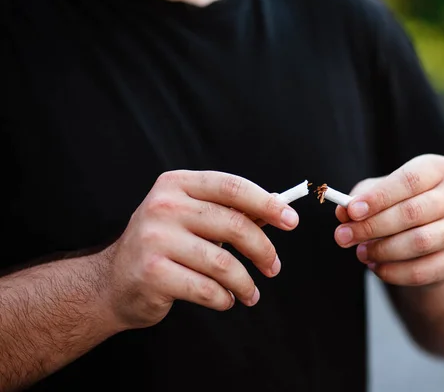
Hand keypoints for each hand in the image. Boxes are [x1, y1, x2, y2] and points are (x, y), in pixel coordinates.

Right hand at [104, 171, 298, 328]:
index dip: (267, 203)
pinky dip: (224, 298)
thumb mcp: (191, 217)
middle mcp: (163, 206)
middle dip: (263, 250)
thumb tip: (277, 206)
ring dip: (246, 283)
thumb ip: (230, 210)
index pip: (232, 187)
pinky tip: (225, 299)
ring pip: (223, 263)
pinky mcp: (152, 273)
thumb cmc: (162, 246)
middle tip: (274, 267)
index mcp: (176, 184)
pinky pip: (207, 289)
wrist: (112, 282)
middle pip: (233, 224)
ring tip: (250, 293)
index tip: (291, 220)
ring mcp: (154, 239)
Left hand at [334, 155, 443, 286]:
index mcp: (437, 169)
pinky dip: (394, 272)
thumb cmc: (397, 205)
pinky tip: (376, 267)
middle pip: (412, 212)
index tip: (352, 211)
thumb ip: (359, 199)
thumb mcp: (377, 194)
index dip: (378, 197)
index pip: (408, 180)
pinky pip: (422, 271)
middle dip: (372, 226)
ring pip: (419, 242)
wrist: (427, 237)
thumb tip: (344, 212)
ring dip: (382, 250)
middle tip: (343, 236)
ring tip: (360, 252)